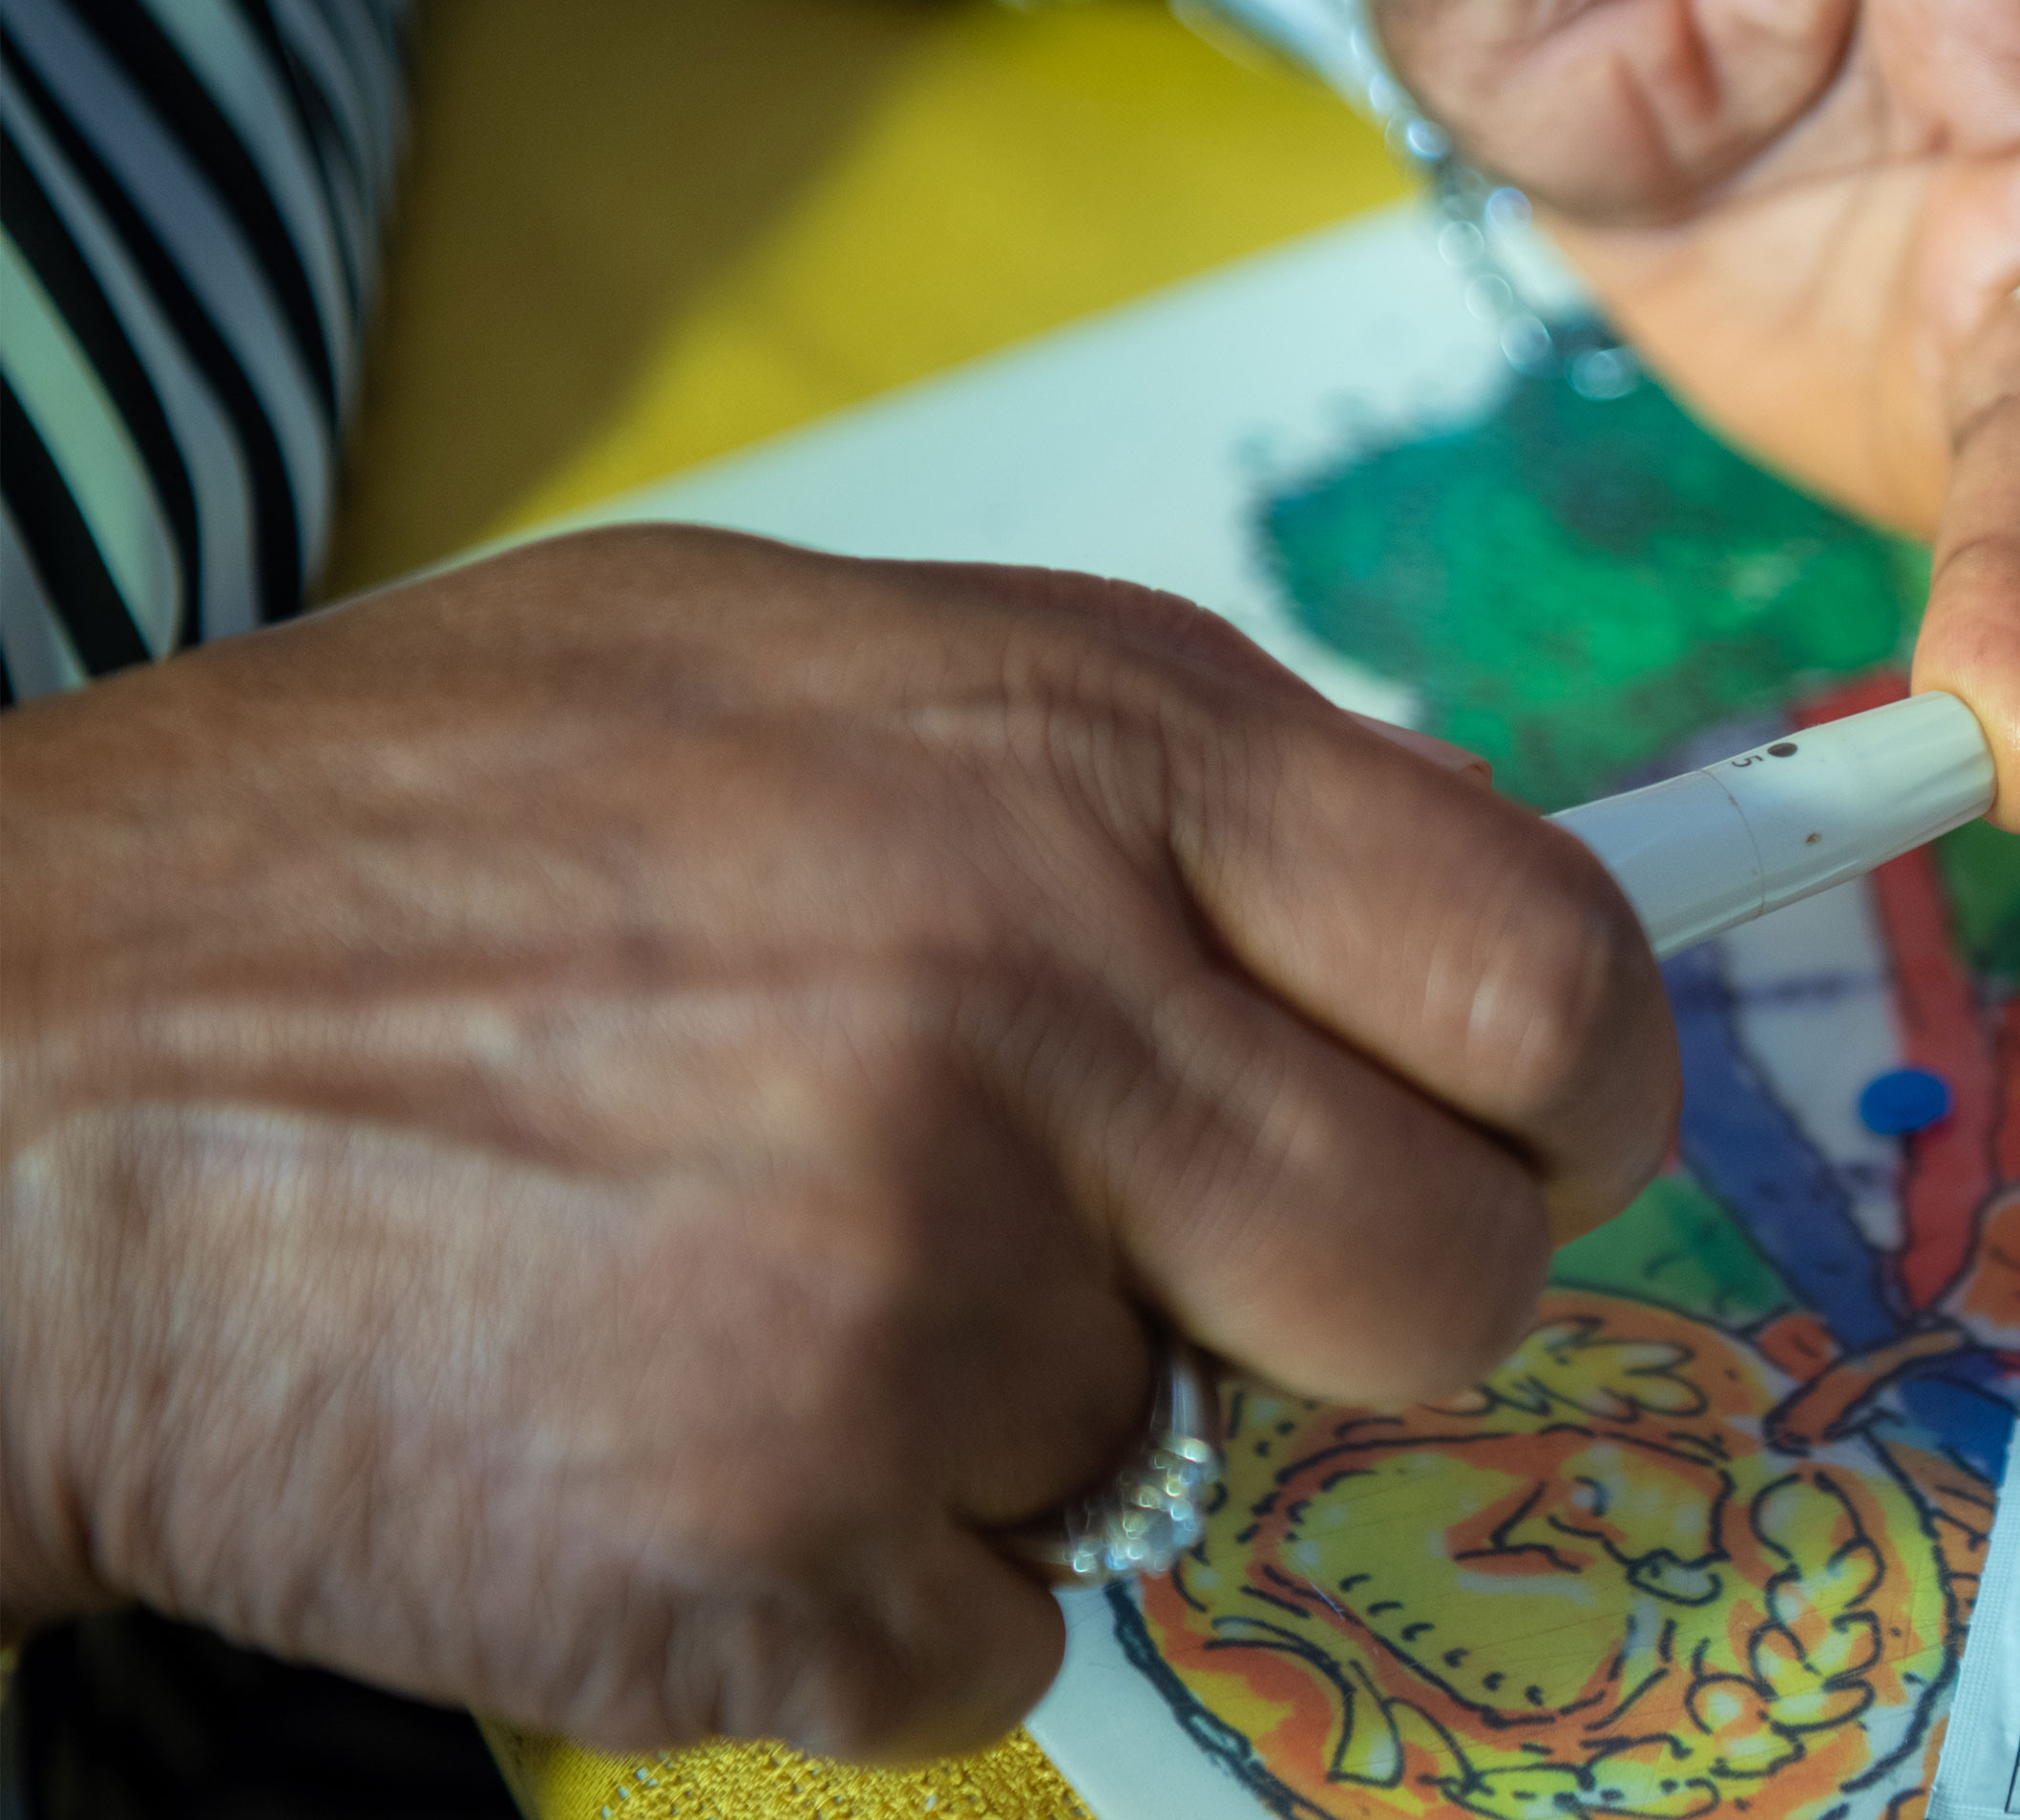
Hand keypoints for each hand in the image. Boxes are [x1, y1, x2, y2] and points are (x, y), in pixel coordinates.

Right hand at [0, 528, 1670, 1757]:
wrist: (15, 1078)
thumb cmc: (422, 839)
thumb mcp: (820, 666)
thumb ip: (1140, 785)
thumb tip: (1398, 928)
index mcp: (1092, 753)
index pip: (1544, 965)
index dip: (1583, 1084)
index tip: (1541, 1132)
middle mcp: (1044, 1005)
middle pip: (1455, 1268)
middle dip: (1375, 1299)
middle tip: (1216, 1267)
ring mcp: (915, 1296)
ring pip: (1185, 1457)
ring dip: (1041, 1414)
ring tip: (781, 1270)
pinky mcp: (777, 1553)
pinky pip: (994, 1633)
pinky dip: (873, 1576)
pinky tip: (680, 1414)